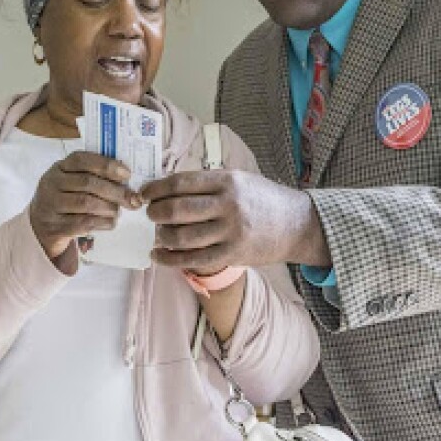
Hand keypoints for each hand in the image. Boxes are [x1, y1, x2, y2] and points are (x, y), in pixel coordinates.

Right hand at [29, 152, 140, 267]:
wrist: (40, 226)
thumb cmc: (65, 198)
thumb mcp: (72, 181)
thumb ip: (93, 175)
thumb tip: (126, 178)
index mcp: (59, 167)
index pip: (81, 159)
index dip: (106, 165)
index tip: (127, 174)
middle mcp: (52, 183)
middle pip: (88, 183)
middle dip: (115, 191)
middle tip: (133, 199)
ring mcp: (51, 205)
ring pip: (86, 203)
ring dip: (109, 207)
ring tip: (119, 211)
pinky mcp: (55, 226)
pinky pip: (83, 223)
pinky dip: (102, 223)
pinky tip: (111, 222)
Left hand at [141, 170, 328, 269]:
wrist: (296, 224)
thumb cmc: (263, 199)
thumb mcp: (239, 179)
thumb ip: (208, 183)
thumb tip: (168, 186)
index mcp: (227, 180)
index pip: (181, 183)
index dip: (157, 188)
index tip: (144, 193)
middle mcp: (228, 205)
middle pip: (178, 209)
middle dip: (156, 212)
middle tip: (150, 214)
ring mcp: (231, 232)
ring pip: (183, 237)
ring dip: (162, 236)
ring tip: (158, 234)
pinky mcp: (233, 254)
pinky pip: (194, 260)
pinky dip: (170, 260)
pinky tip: (158, 256)